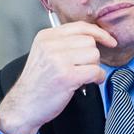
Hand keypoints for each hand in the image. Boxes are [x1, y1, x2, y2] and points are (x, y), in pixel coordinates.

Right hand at [0, 22, 116, 133]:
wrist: (24, 106)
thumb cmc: (37, 84)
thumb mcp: (44, 55)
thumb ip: (63, 43)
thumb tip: (92, 38)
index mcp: (46, 37)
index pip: (80, 26)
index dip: (99, 33)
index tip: (109, 40)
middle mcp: (51, 45)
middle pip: (89, 41)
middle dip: (92, 56)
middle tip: (84, 68)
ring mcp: (59, 60)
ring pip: (94, 55)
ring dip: (94, 67)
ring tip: (83, 76)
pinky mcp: (67, 76)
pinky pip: (95, 71)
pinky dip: (98, 78)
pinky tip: (89, 83)